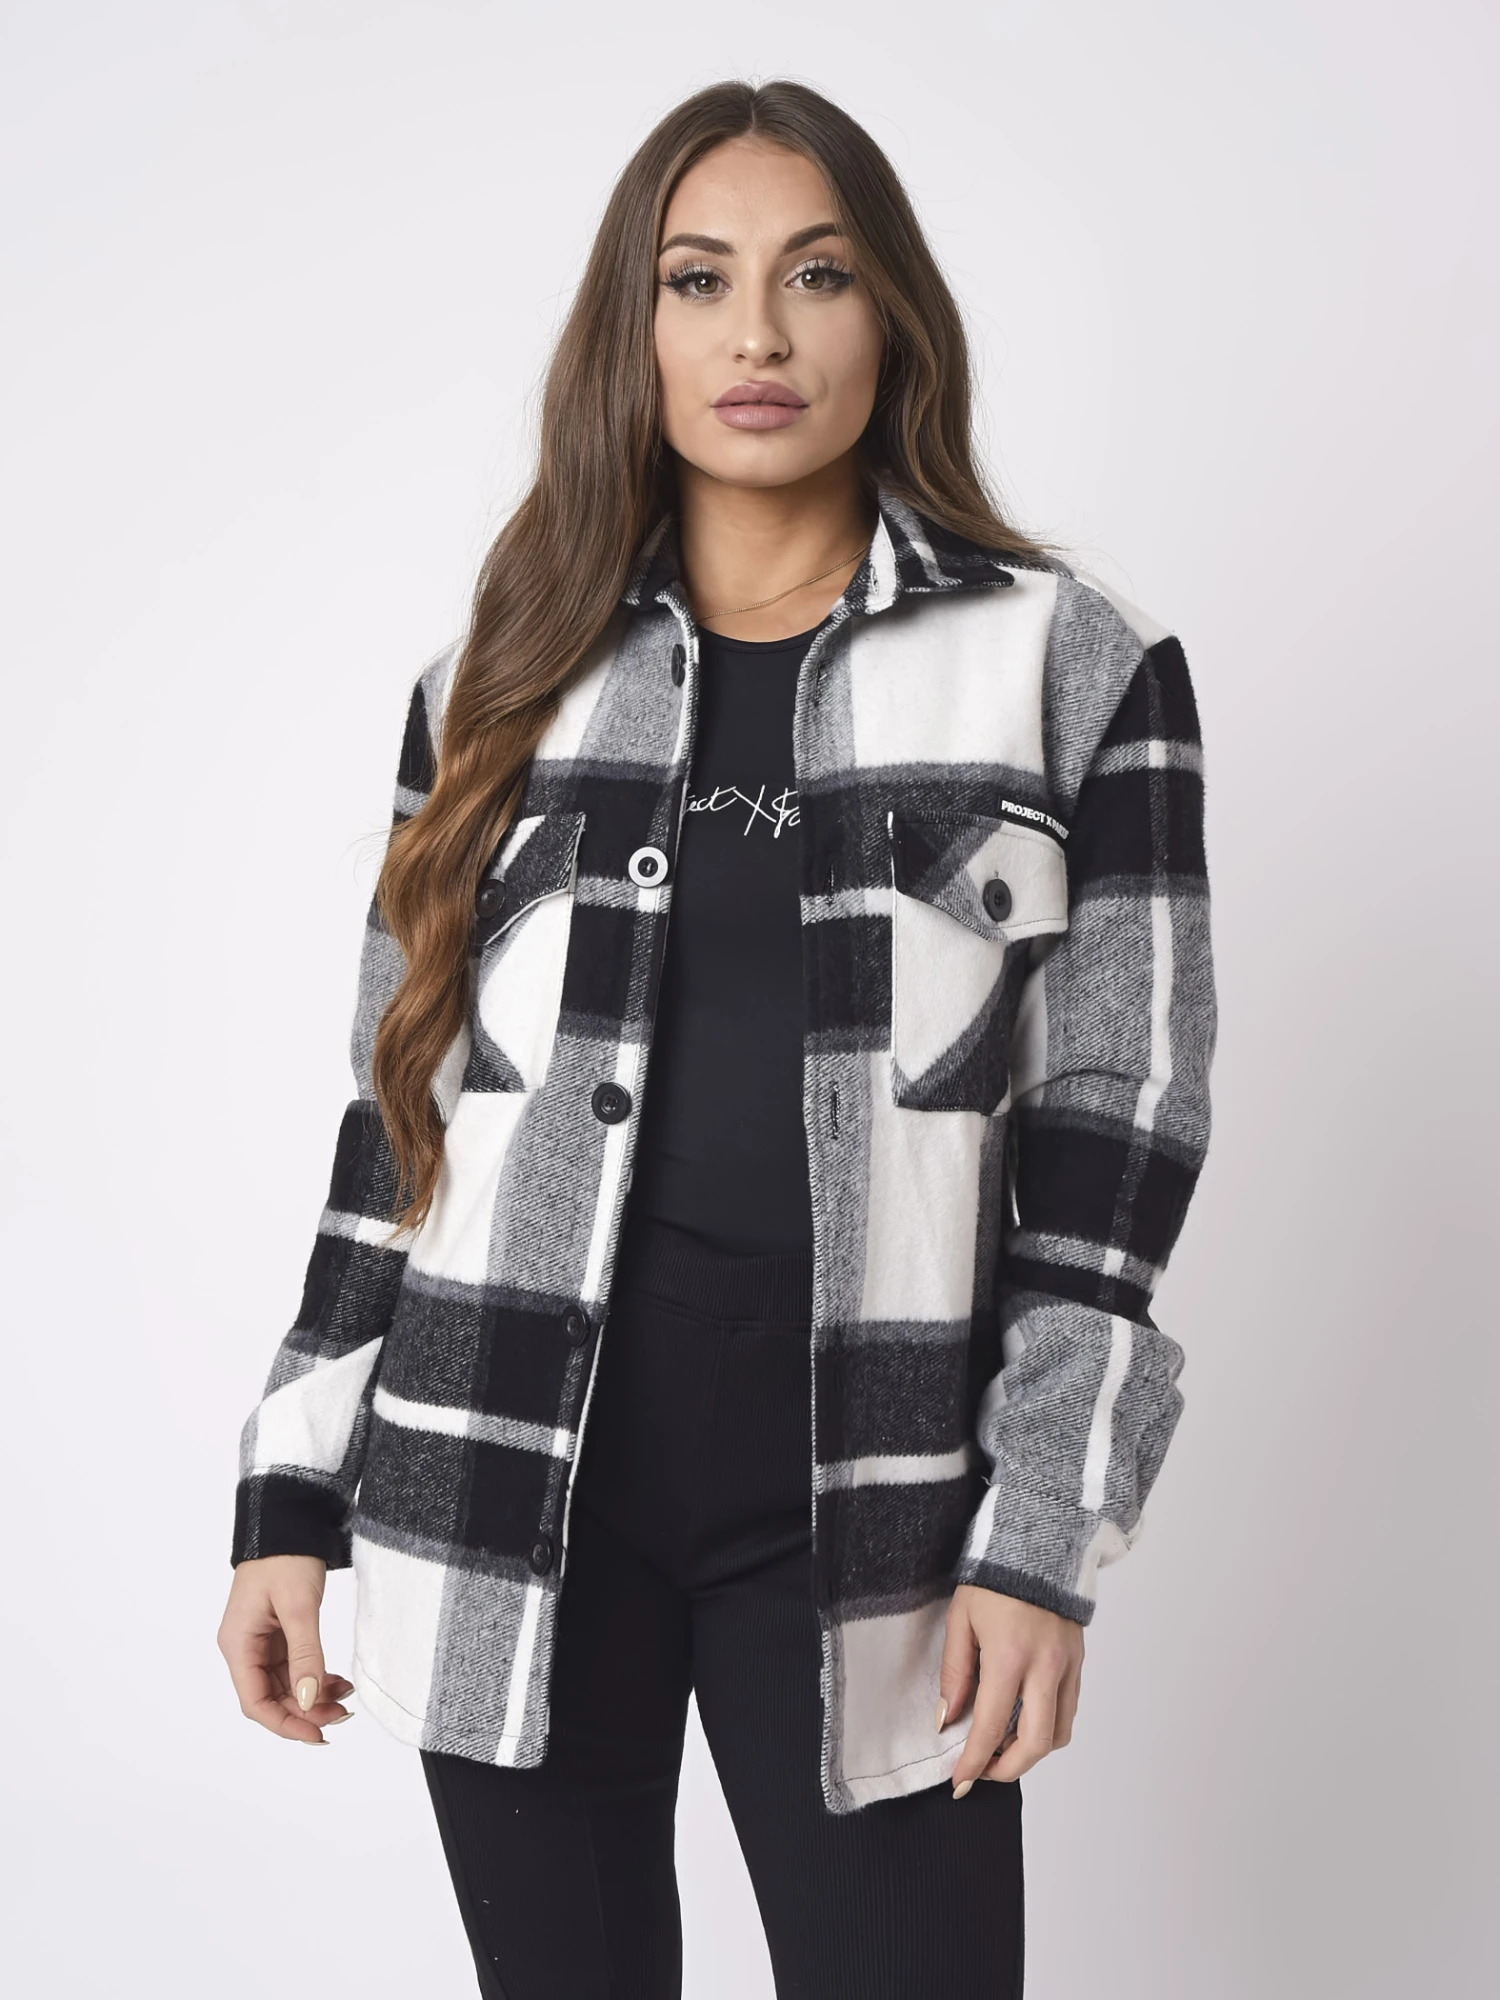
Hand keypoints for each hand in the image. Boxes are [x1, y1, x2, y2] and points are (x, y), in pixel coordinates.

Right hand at [218, 1554, 353, 1743]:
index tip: (316, 1734)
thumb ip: (305, 1655)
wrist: (289, 1521)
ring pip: (285, 1685)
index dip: (284, 1723)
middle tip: (341, 1715)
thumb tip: (307, 1700)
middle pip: (271, 1697)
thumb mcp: (298, 1607)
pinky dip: (314, 1676)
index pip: (255, 1702)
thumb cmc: (285, 1558)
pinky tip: (338, 1681)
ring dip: (312, 1695)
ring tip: (345, 1697)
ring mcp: (261, 1640)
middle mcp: (245, 1647)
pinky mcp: (278, 1632)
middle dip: (304, 1710)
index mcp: (238, 1644)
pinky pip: (294, 1666)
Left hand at [939, 1583, 1083, 1795]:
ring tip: (1001, 1746)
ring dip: (1031, 1751)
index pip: (991, 1725)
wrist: (1038, 1543)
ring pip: (1059, 1733)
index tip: (960, 1781)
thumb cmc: (993, 1578)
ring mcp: (1068, 1666)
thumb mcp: (961, 1619)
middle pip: (1036, 1743)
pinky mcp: (1079, 1662)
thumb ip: (955, 1673)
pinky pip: (1068, 1710)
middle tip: (983, 1770)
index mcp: (1011, 1655)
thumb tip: (947, 1718)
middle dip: (1008, 1769)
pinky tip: (1023, 1720)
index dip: (974, 1761)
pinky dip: (1048, 1727)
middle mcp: (1046, 1666)